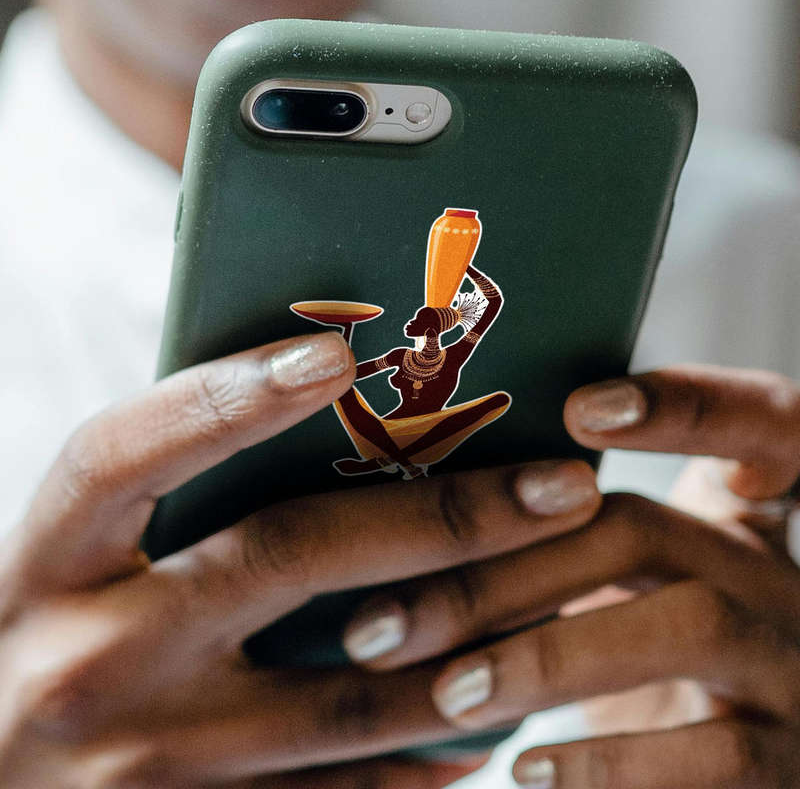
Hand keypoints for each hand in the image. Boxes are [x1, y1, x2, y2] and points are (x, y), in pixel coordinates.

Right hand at [0, 331, 601, 787]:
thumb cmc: (41, 649)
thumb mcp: (72, 566)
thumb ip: (170, 504)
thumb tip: (314, 421)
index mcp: (48, 562)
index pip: (131, 449)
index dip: (230, 393)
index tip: (339, 350)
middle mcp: (86, 659)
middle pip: (287, 558)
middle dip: (445, 518)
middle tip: (563, 485)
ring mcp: (142, 767)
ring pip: (345, 698)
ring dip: (471, 645)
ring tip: (569, 592)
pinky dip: (422, 756)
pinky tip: (490, 719)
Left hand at [341, 366, 799, 787]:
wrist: (740, 761)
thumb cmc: (649, 646)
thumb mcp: (631, 583)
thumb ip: (566, 538)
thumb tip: (410, 515)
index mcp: (737, 514)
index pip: (754, 420)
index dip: (686, 403)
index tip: (581, 409)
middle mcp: (771, 572)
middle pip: (644, 528)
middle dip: (507, 568)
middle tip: (383, 621)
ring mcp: (792, 662)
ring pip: (687, 624)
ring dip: (549, 656)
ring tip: (447, 693)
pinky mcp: (790, 760)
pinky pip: (716, 756)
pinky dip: (610, 763)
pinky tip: (526, 770)